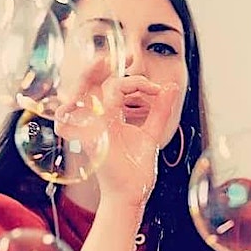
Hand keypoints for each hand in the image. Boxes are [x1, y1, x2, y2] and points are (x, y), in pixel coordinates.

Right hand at [54, 61, 179, 206]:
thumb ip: (159, 110)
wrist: (131, 195)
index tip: (155, 85)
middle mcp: (99, 121)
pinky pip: (84, 115)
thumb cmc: (136, 170)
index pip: (114, 88)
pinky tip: (93, 93)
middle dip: (96, 68)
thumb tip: (171, 86)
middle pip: (89, 87)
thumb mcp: (151, 134)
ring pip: (82, 95)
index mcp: (111, 118)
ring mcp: (93, 129)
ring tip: (101, 62)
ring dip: (87, 76)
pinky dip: (80, 105)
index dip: (133, 79)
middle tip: (114, 55)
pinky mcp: (92, 139)